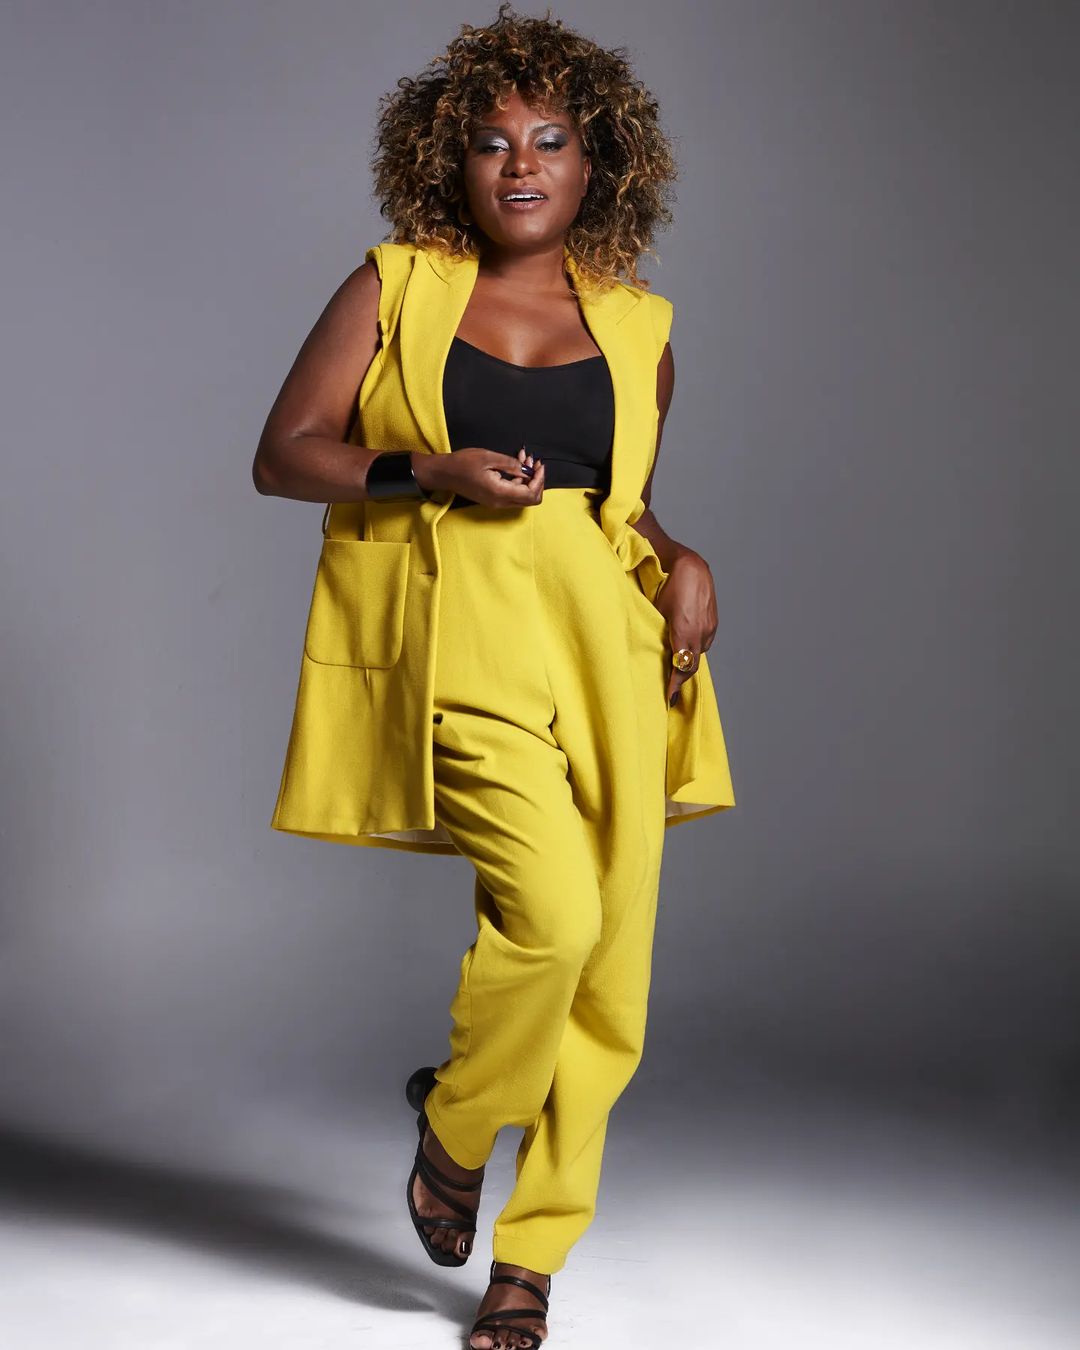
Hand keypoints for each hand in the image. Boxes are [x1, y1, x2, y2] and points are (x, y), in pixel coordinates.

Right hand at [412, 446, 543, 506]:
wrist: (443, 473)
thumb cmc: (462, 464)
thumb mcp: (489, 457)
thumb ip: (511, 465)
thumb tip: (528, 470)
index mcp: (500, 493)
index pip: (530, 495)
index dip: (539, 481)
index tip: (539, 465)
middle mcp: (500, 502)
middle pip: (529, 499)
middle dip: (536, 480)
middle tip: (534, 462)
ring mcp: (496, 502)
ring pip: (521, 495)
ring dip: (527, 478)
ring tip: (524, 458)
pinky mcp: (492, 499)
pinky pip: (511, 493)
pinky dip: (517, 480)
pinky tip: (516, 464)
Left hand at [652, 550, 716, 706]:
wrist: (688, 564)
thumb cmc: (666, 584)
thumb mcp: (656, 611)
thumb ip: (657, 634)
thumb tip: (655, 653)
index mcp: (685, 631)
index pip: (681, 667)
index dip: (674, 685)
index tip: (668, 699)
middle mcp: (701, 632)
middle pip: (691, 665)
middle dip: (680, 679)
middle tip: (669, 692)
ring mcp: (709, 628)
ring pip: (698, 654)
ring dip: (687, 663)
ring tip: (675, 673)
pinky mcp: (713, 623)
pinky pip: (703, 643)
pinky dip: (693, 650)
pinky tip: (684, 650)